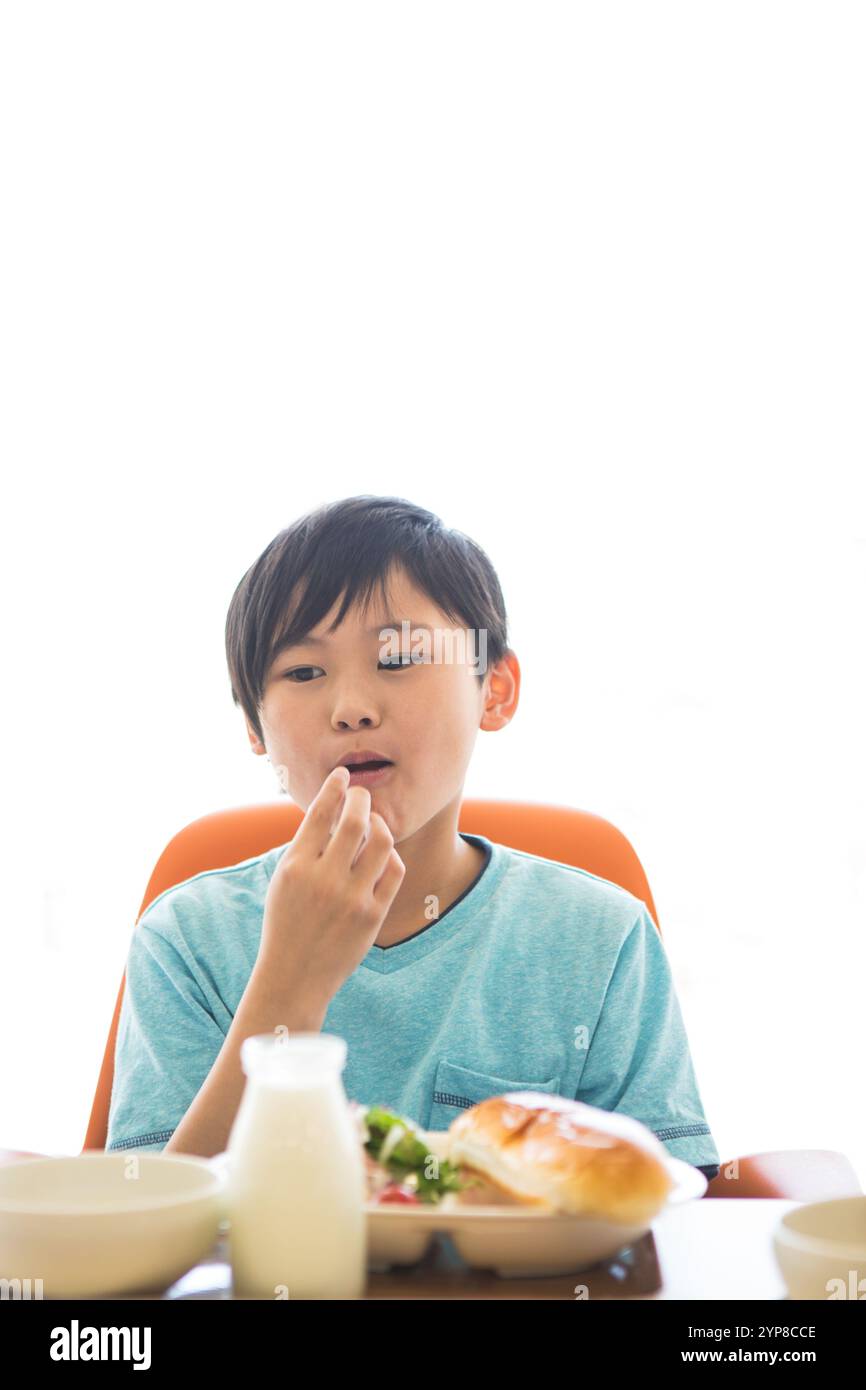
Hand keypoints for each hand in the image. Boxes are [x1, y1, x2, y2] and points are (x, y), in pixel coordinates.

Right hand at [255, 766, 405, 1009]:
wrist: (295, 975)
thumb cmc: (287, 921)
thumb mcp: (283, 880)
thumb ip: (306, 846)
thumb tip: (333, 806)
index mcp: (295, 867)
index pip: (320, 813)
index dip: (334, 787)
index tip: (342, 774)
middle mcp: (324, 880)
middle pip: (355, 821)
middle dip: (361, 798)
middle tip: (361, 794)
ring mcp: (352, 898)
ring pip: (382, 842)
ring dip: (381, 824)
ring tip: (375, 822)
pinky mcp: (373, 915)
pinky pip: (394, 870)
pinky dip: (389, 856)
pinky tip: (381, 853)